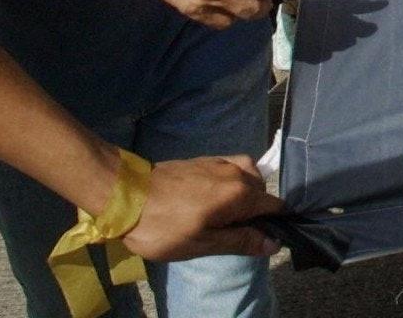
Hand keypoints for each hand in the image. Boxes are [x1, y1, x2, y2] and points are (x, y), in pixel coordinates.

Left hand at [124, 156, 283, 261]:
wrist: (127, 195)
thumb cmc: (164, 226)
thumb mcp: (202, 244)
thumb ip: (241, 241)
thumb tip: (274, 243)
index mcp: (240, 194)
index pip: (275, 206)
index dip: (274, 224)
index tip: (261, 240)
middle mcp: (237, 172)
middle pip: (262, 191)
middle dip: (257, 210)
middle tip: (233, 233)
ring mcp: (221, 162)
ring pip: (248, 176)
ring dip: (245, 194)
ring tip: (226, 214)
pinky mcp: (205, 159)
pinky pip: (232, 168)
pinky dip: (233, 182)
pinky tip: (214, 196)